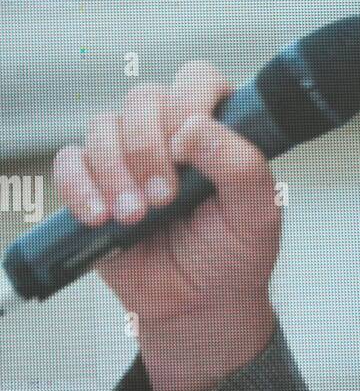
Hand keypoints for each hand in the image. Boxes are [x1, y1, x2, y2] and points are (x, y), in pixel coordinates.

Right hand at [53, 64, 280, 390]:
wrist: (199, 309)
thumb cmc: (233, 257)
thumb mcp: (258, 215)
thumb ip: (242, 165)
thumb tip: (194, 127)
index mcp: (215, 130)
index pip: (196, 80)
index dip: (188, 103)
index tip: (188, 150)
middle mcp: (169, 134)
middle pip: (142, 100)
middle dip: (149, 149)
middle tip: (164, 198)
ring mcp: (128, 157)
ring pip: (102, 126)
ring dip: (116, 171)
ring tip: (136, 217)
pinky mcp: (94, 185)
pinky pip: (69, 162)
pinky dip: (79, 187)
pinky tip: (101, 218)